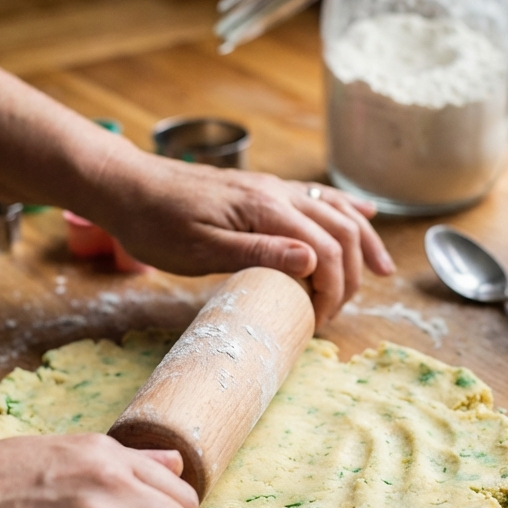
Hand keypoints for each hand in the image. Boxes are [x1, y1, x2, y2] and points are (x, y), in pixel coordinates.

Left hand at [92, 151, 394, 323]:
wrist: (125, 185)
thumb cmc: (155, 223)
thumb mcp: (200, 249)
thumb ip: (258, 253)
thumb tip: (314, 263)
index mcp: (266, 209)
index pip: (326, 250)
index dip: (335, 289)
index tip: (321, 321)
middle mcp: (277, 193)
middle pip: (340, 230)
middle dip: (353, 272)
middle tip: (341, 311)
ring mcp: (271, 188)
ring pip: (335, 210)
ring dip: (363, 240)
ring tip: (383, 269)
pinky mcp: (262, 190)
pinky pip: (316, 197)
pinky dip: (345, 210)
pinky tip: (363, 215)